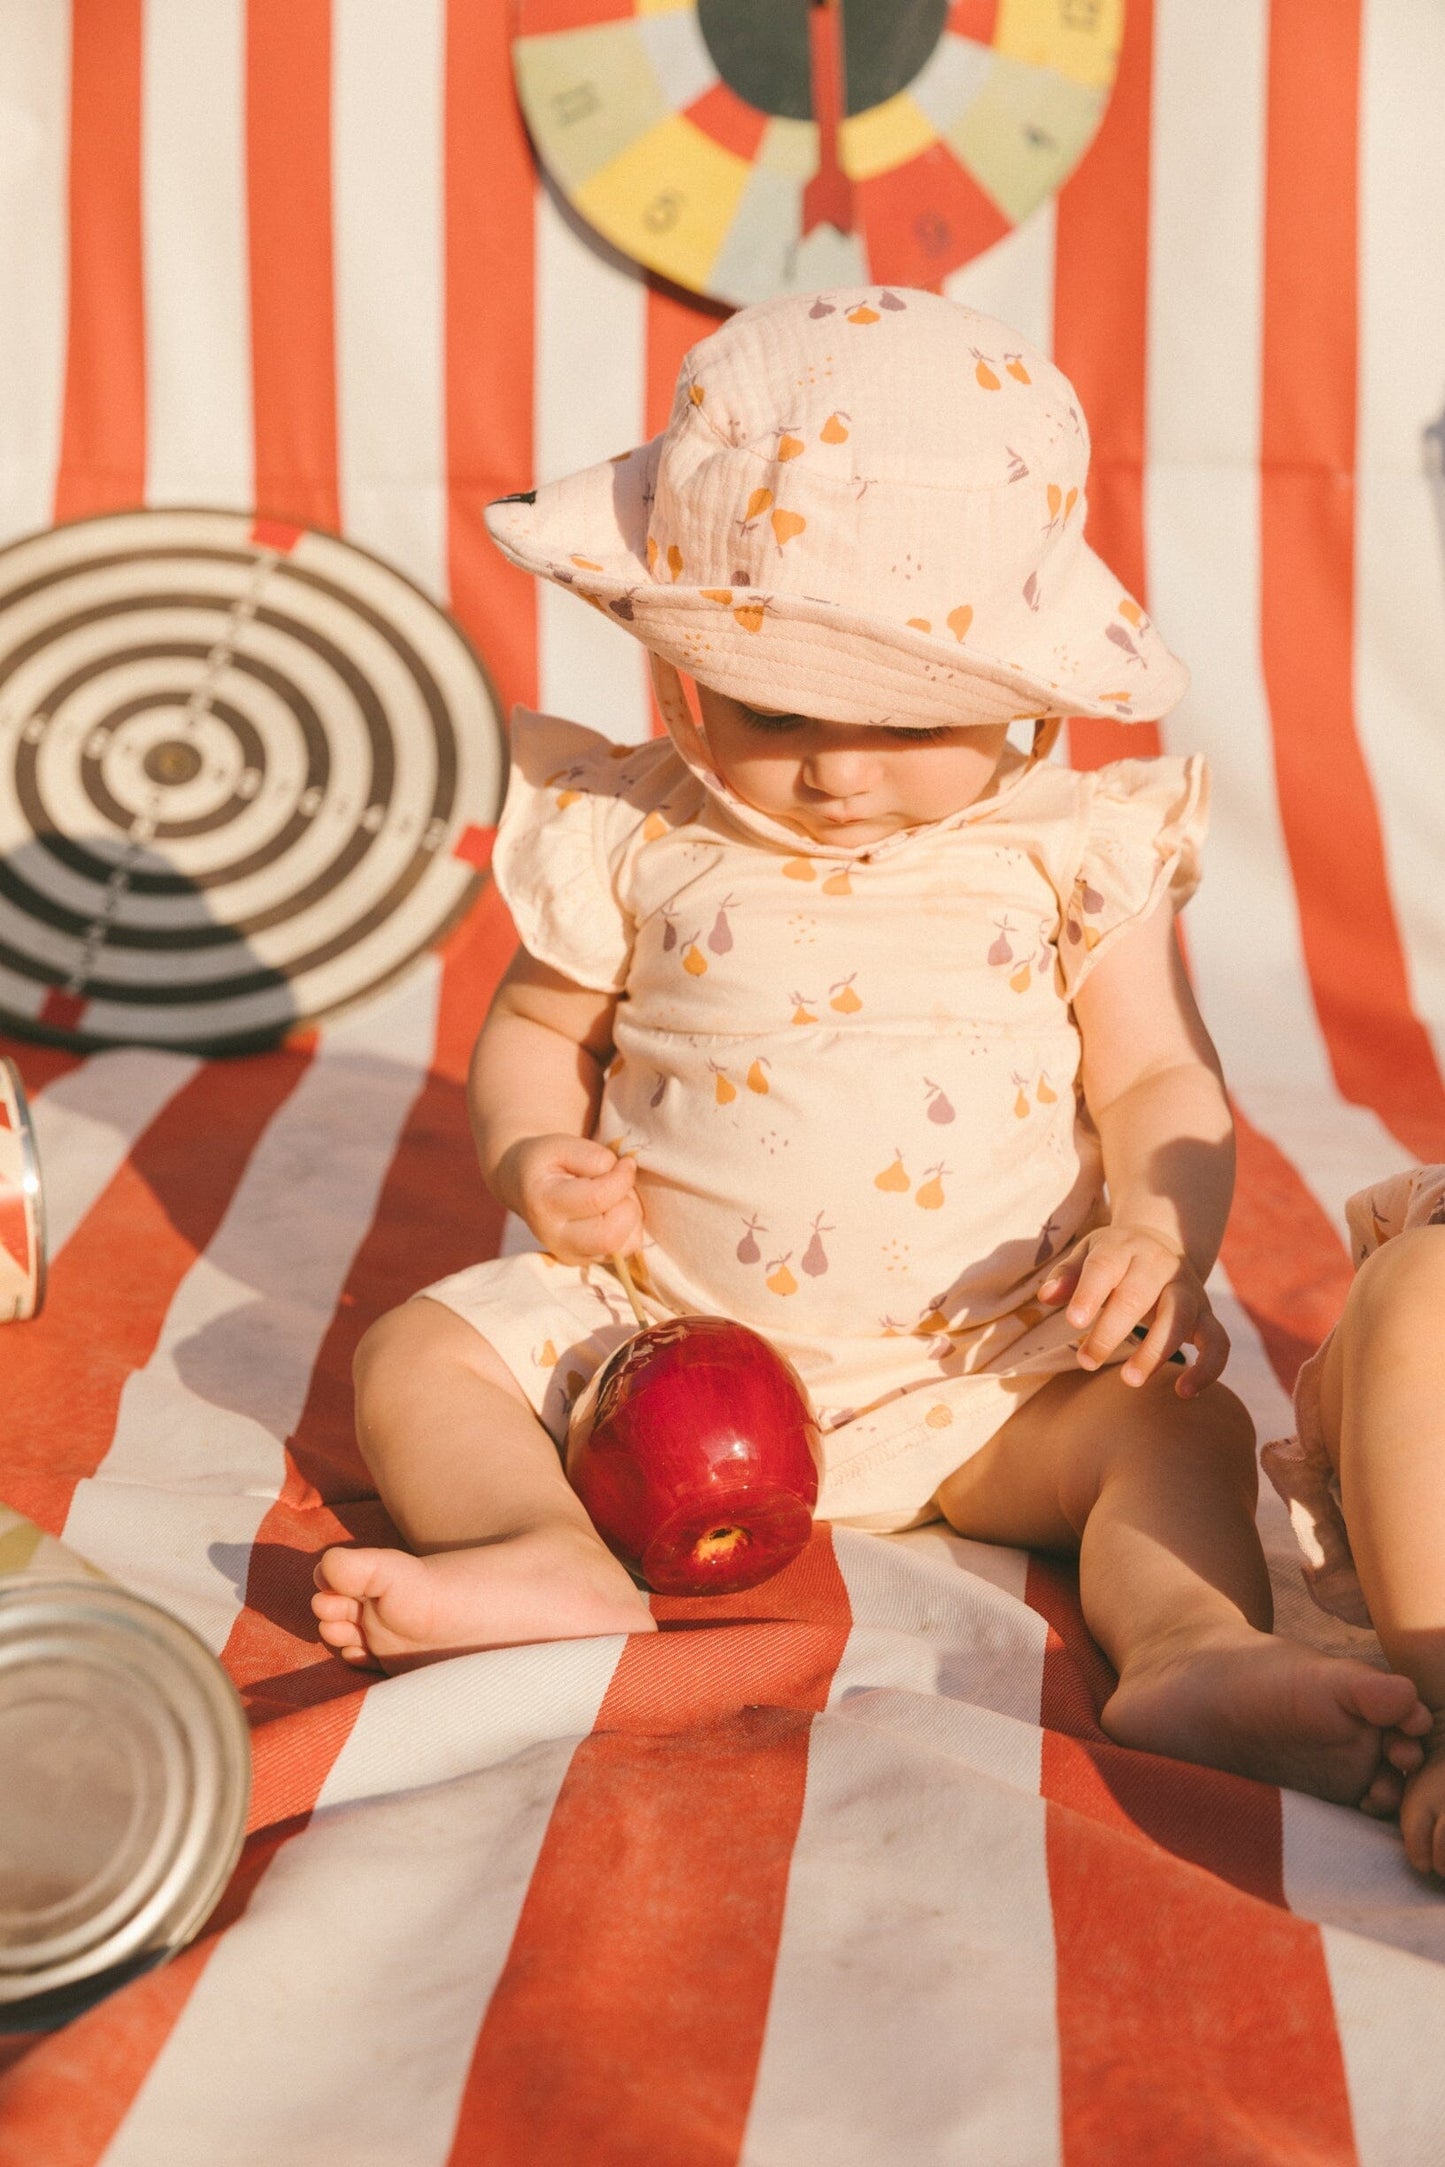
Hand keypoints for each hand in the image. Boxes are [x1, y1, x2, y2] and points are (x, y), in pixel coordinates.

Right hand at [494, 1135, 642, 1265]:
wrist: (524, 1185)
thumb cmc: (545, 1162)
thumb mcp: (560, 1145)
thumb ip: (592, 1155)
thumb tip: (623, 1171)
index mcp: (545, 1205)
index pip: (598, 1199)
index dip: (623, 1177)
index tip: (626, 1162)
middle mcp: (555, 1239)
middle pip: (610, 1237)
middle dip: (628, 1205)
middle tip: (619, 1185)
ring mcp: (571, 1255)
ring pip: (623, 1247)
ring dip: (631, 1217)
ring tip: (614, 1197)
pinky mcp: (586, 1261)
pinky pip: (626, 1250)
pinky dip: (630, 1228)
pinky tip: (613, 1211)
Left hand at [1038, 1224, 1228, 1396]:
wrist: (1161, 1246)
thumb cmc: (1113, 1259)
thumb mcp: (1087, 1255)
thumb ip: (1067, 1275)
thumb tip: (1047, 1297)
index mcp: (1125, 1247)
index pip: (1106, 1267)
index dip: (1090, 1293)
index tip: (1073, 1323)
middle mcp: (1161, 1265)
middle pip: (1139, 1295)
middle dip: (1112, 1331)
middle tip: (1086, 1362)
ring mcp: (1189, 1290)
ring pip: (1181, 1317)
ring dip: (1156, 1350)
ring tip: (1129, 1381)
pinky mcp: (1207, 1315)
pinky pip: (1218, 1342)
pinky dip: (1208, 1368)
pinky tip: (1183, 1392)